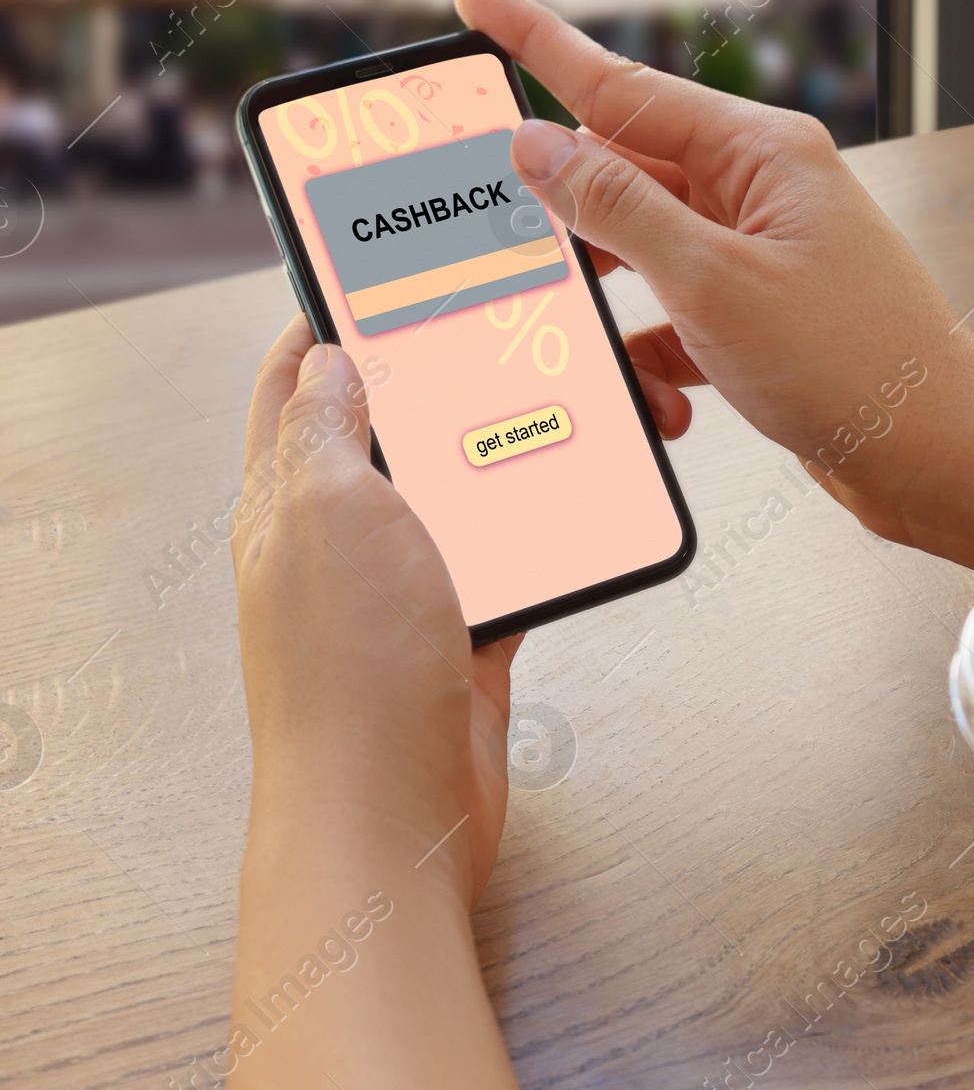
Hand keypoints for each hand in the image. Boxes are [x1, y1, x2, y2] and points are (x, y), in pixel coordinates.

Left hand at [232, 317, 519, 907]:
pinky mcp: (463, 639)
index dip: (325, 323)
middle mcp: (339, 544)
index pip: (294, 387)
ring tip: (549, 401)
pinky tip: (572, 503)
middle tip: (490, 326)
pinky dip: (541, 533)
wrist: (392, 816)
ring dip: (498, 454)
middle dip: (431, 379)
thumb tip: (328, 359)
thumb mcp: (328, 512)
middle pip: (385, 434)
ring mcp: (403, 594)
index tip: (375, 274)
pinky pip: (509, 564)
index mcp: (286, 503)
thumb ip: (326, 428)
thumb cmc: (350, 676)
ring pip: (455, 496)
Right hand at [455, 0, 973, 563]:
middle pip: (621, 174)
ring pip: (643, 256)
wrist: (938, 454)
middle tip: (511, 249)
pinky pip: (675, 318)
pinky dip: (657, 360)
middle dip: (572, 227)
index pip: (617, 83)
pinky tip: (664, 400)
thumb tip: (540, 145)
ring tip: (609, 356)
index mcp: (758, 151)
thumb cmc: (854, 364)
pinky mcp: (760, 314)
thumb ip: (618, 208)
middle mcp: (760, 188)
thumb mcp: (713, 282)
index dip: (536, 41)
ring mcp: (761, 251)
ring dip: (617, 312)